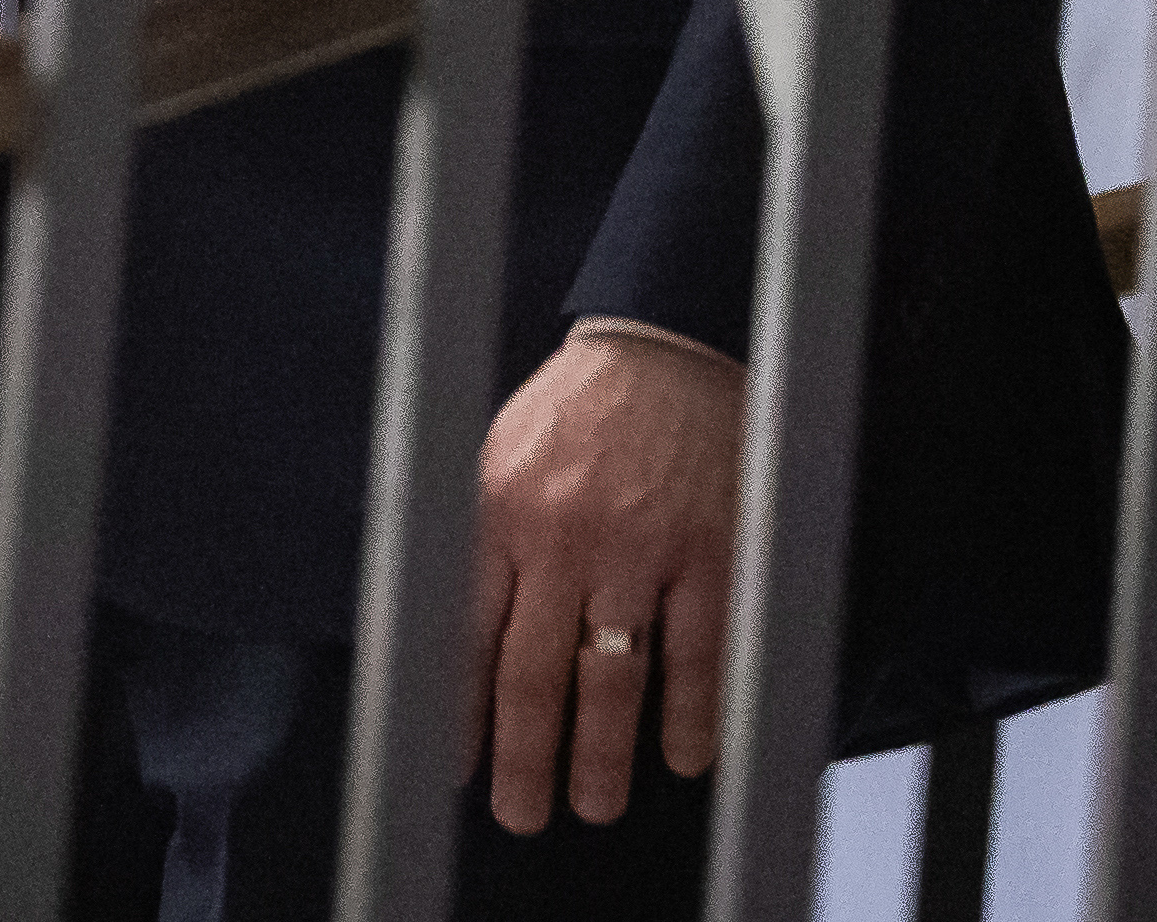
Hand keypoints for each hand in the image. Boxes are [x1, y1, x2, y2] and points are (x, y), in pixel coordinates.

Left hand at [469, 329, 741, 833]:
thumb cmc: (578, 404)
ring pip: (615, 678)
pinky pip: (701, 654)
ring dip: (603, 754)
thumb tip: (444, 629)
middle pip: (534, 673)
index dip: (461, 711)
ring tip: (593, 802)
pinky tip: (688, 753)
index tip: (458, 763)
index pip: (466, 634)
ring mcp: (642, 549)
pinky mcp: (712, 553)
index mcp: (498, 510)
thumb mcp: (498, 456)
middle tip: (522, 810)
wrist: (667, 345)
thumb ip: (478, 539)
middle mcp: (564, 536)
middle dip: (525, 756)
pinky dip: (695, 713)